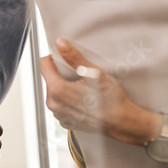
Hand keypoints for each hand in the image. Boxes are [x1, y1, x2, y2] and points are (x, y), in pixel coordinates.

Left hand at [41, 38, 158, 145]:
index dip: (55, 58)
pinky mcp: (66, 121)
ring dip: (66, 86)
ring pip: (56, 91)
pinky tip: (84, 98)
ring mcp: (60, 114)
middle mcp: (54, 104)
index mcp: (57, 90)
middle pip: (50, 78)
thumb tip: (61, 44)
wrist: (123, 123)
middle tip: (80, 73)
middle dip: (61, 73)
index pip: (44, 65)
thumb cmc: (112, 101)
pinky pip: (62, 104)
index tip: (66, 57)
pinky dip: (70, 99)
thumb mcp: (94, 73)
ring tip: (84, 87)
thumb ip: (74, 58)